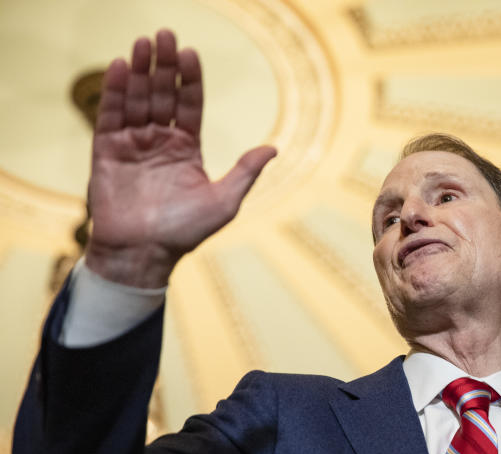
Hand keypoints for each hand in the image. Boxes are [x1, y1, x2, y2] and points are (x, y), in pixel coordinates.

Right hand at [85, 29, 275, 287]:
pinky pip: (110, 116)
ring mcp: (133, 145)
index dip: (189, 80)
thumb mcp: (224, 201)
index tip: (190, 54)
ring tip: (143, 43)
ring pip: (137, 100)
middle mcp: (160, 142)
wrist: (144, 254)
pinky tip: (119, 67)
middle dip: (162, 65)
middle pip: (162, 95)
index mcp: (187, 150)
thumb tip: (274, 148)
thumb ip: (245, 172)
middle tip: (164, 34)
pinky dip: (114, 92)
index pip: (189, 105)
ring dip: (138, 71)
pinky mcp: (107, 152)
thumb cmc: (185, 233)